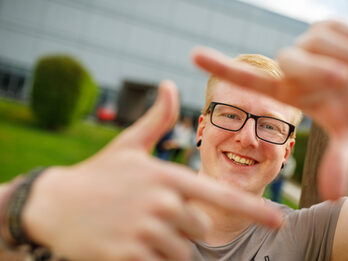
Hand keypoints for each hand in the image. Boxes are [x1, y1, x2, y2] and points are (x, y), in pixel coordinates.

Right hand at [22, 81, 282, 260]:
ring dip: (165, 247)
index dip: (254, 209)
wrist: (54, 205)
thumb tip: (170, 85)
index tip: (280, 219)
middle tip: (151, 218)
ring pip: (180, 252)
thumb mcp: (128, 145)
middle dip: (182, 228)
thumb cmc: (98, 175)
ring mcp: (145, 231)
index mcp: (168, 177)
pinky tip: (128, 243)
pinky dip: (148, 258)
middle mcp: (162, 203)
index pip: (220, 195)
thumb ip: (156, 119)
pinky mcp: (127, 255)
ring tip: (138, 230)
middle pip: (198, 230)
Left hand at [192, 20, 347, 199]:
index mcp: (290, 93)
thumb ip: (336, 162)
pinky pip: (339, 30)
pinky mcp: (328, 25)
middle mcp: (293, 67)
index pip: (250, 80)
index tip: (193, 55)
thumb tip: (333, 198)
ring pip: (318, 44)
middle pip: (289, 61)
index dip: (222, 68)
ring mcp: (309, 44)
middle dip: (318, 71)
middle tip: (347, 81)